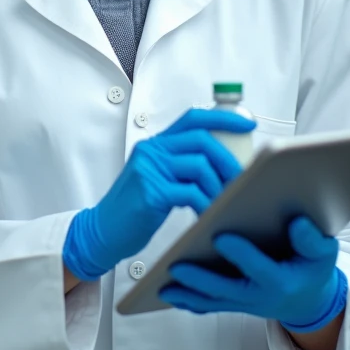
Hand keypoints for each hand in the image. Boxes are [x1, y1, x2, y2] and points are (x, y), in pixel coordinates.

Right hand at [62, 108, 255, 281]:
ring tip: (222, 201)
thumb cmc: (135, 209)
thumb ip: (182, 167)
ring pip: (199, 165)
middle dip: (228, 159)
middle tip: (240, 179)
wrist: (103, 231)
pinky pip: (191, 192)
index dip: (222, 118)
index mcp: (155, 145)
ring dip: (219, 186)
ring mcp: (149, 170)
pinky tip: (206, 214)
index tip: (246, 126)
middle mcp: (151, 151)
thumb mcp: (158, 179)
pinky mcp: (150, 192)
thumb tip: (225, 165)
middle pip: (201, 140)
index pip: (192, 119)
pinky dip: (205, 203)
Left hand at [159, 216, 347, 332]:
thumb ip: (313, 240)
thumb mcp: (323, 253)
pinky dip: (190, 302)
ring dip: (187, 295)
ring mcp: (246, 303)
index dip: (240, 253)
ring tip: (161, 286)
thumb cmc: (314, 269)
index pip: (258, 267)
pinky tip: (170, 294)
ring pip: (213, 301)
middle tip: (175, 266)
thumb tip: (297, 222)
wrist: (310, 300)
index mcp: (281, 280)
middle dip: (200, 279)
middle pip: (226, 289)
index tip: (220, 236)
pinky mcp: (236, 305)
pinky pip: (210, 306)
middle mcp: (261, 296)